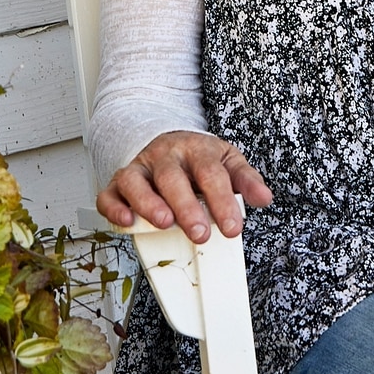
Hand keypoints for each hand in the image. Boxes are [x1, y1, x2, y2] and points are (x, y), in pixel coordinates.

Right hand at [96, 130, 273, 242]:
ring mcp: (140, 168)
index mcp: (197, 150)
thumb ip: (246, 181)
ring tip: (164, 223)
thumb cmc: (199, 159)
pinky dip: (114, 207)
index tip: (232, 228)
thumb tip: (264, 197)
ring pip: (136, 181)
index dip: (222, 202)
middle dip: (186, 207)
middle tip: (200, 233)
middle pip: (173, 177)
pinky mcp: (119, 182)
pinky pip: (109, 193)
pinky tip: (127, 221)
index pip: (211, 174)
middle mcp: (166, 156)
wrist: (168, 140)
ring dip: (148, 203)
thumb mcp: (228, 163)